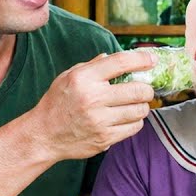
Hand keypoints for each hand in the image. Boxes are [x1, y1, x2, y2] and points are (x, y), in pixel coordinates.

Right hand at [29, 50, 155, 161]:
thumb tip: (112, 56)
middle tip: (145, 90)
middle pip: (137, 90)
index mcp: (84, 78)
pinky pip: (134, 128)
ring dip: (143, 106)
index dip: (141, 59)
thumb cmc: (57, 103)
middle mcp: (93, 98)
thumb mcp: (68, 77)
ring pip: (139, 111)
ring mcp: (100, 120)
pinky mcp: (105, 138)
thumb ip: (92, 66)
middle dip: (147, 89)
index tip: (151, 60)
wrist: (44, 135)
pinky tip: (128, 118)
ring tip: (136, 105)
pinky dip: (135, 122)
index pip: (120, 63)